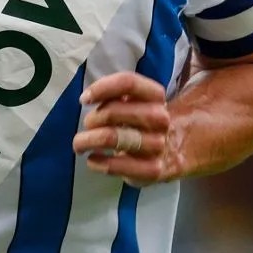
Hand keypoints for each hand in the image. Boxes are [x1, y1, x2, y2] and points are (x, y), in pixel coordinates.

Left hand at [72, 70, 178, 185]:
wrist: (172, 150)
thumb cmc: (142, 121)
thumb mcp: (135, 101)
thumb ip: (115, 94)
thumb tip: (87, 98)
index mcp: (156, 96)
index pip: (128, 83)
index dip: (101, 88)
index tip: (84, 99)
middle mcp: (160, 118)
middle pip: (113, 111)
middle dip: (92, 119)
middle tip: (87, 125)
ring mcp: (158, 144)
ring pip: (112, 137)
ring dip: (88, 140)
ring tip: (80, 144)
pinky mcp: (153, 169)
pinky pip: (117, 165)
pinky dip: (99, 162)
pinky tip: (92, 160)